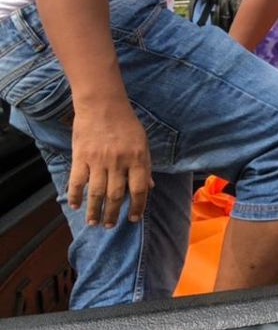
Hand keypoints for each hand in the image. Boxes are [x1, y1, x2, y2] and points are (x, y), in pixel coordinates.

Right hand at [69, 101, 153, 226]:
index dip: (137, 207)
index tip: (133, 219)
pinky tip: (75, 206)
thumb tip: (150, 187)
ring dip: (95, 210)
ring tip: (93, 222)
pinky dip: (75, 195)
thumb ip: (145, 165)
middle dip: (113, 214)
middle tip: (109, 226)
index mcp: (137, 159)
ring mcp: (98, 160)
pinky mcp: (81, 157)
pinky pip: (76, 181)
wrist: (102, 104)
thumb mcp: (142, 143)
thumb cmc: (126, 123)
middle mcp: (119, 162)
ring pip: (96, 193)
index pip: (139, 190)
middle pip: (116, 195)